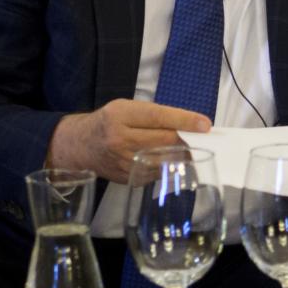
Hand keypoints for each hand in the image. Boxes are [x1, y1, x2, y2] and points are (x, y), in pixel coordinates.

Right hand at [46, 99, 210, 182]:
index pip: (158, 117)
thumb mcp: (127, 108)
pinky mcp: (130, 178)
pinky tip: (168, 158)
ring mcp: (124, 162)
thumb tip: (192, 124)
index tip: (206, 125)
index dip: (184, 120)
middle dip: (187, 139)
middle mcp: (120, 140)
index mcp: (120, 116)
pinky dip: (169, 165)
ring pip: (166, 159)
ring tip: (188, 148)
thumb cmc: (110, 122)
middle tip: (200, 137)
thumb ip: (155, 115)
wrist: (81, 146)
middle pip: (165, 140)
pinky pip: (159, 172)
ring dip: (182, 154)